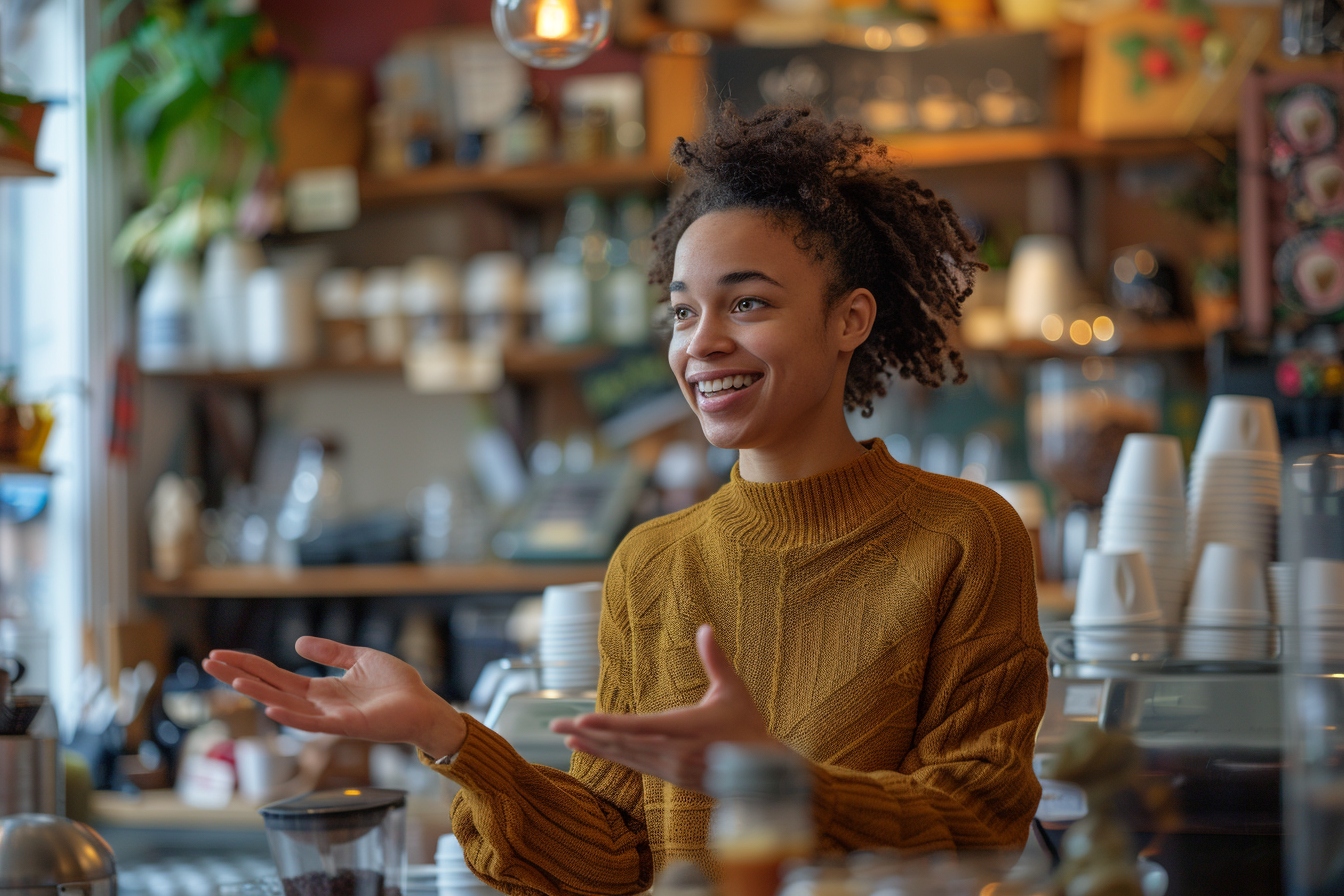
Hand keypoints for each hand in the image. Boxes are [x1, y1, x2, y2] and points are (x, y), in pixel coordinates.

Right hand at [203, 638, 466, 758]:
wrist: (424, 706)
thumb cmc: (397, 686)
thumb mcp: (361, 658)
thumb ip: (331, 652)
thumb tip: (298, 642)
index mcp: (320, 690)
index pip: (275, 676)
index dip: (249, 664)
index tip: (220, 654)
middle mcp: (318, 706)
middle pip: (270, 688)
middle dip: (239, 675)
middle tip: (208, 661)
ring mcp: (329, 718)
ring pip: (284, 705)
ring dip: (257, 692)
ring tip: (232, 678)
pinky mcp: (347, 726)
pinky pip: (313, 723)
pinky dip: (291, 716)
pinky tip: (270, 708)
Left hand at [550, 625, 774, 791]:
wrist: (762, 772)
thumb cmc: (747, 725)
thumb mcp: (734, 690)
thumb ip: (716, 659)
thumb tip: (705, 627)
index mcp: (687, 729)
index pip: (641, 727)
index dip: (609, 725)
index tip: (582, 721)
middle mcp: (673, 752)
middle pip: (623, 743)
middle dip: (588, 735)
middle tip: (556, 726)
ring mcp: (670, 768)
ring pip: (625, 756)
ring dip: (594, 747)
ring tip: (566, 737)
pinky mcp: (670, 777)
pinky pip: (633, 765)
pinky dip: (610, 757)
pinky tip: (591, 750)